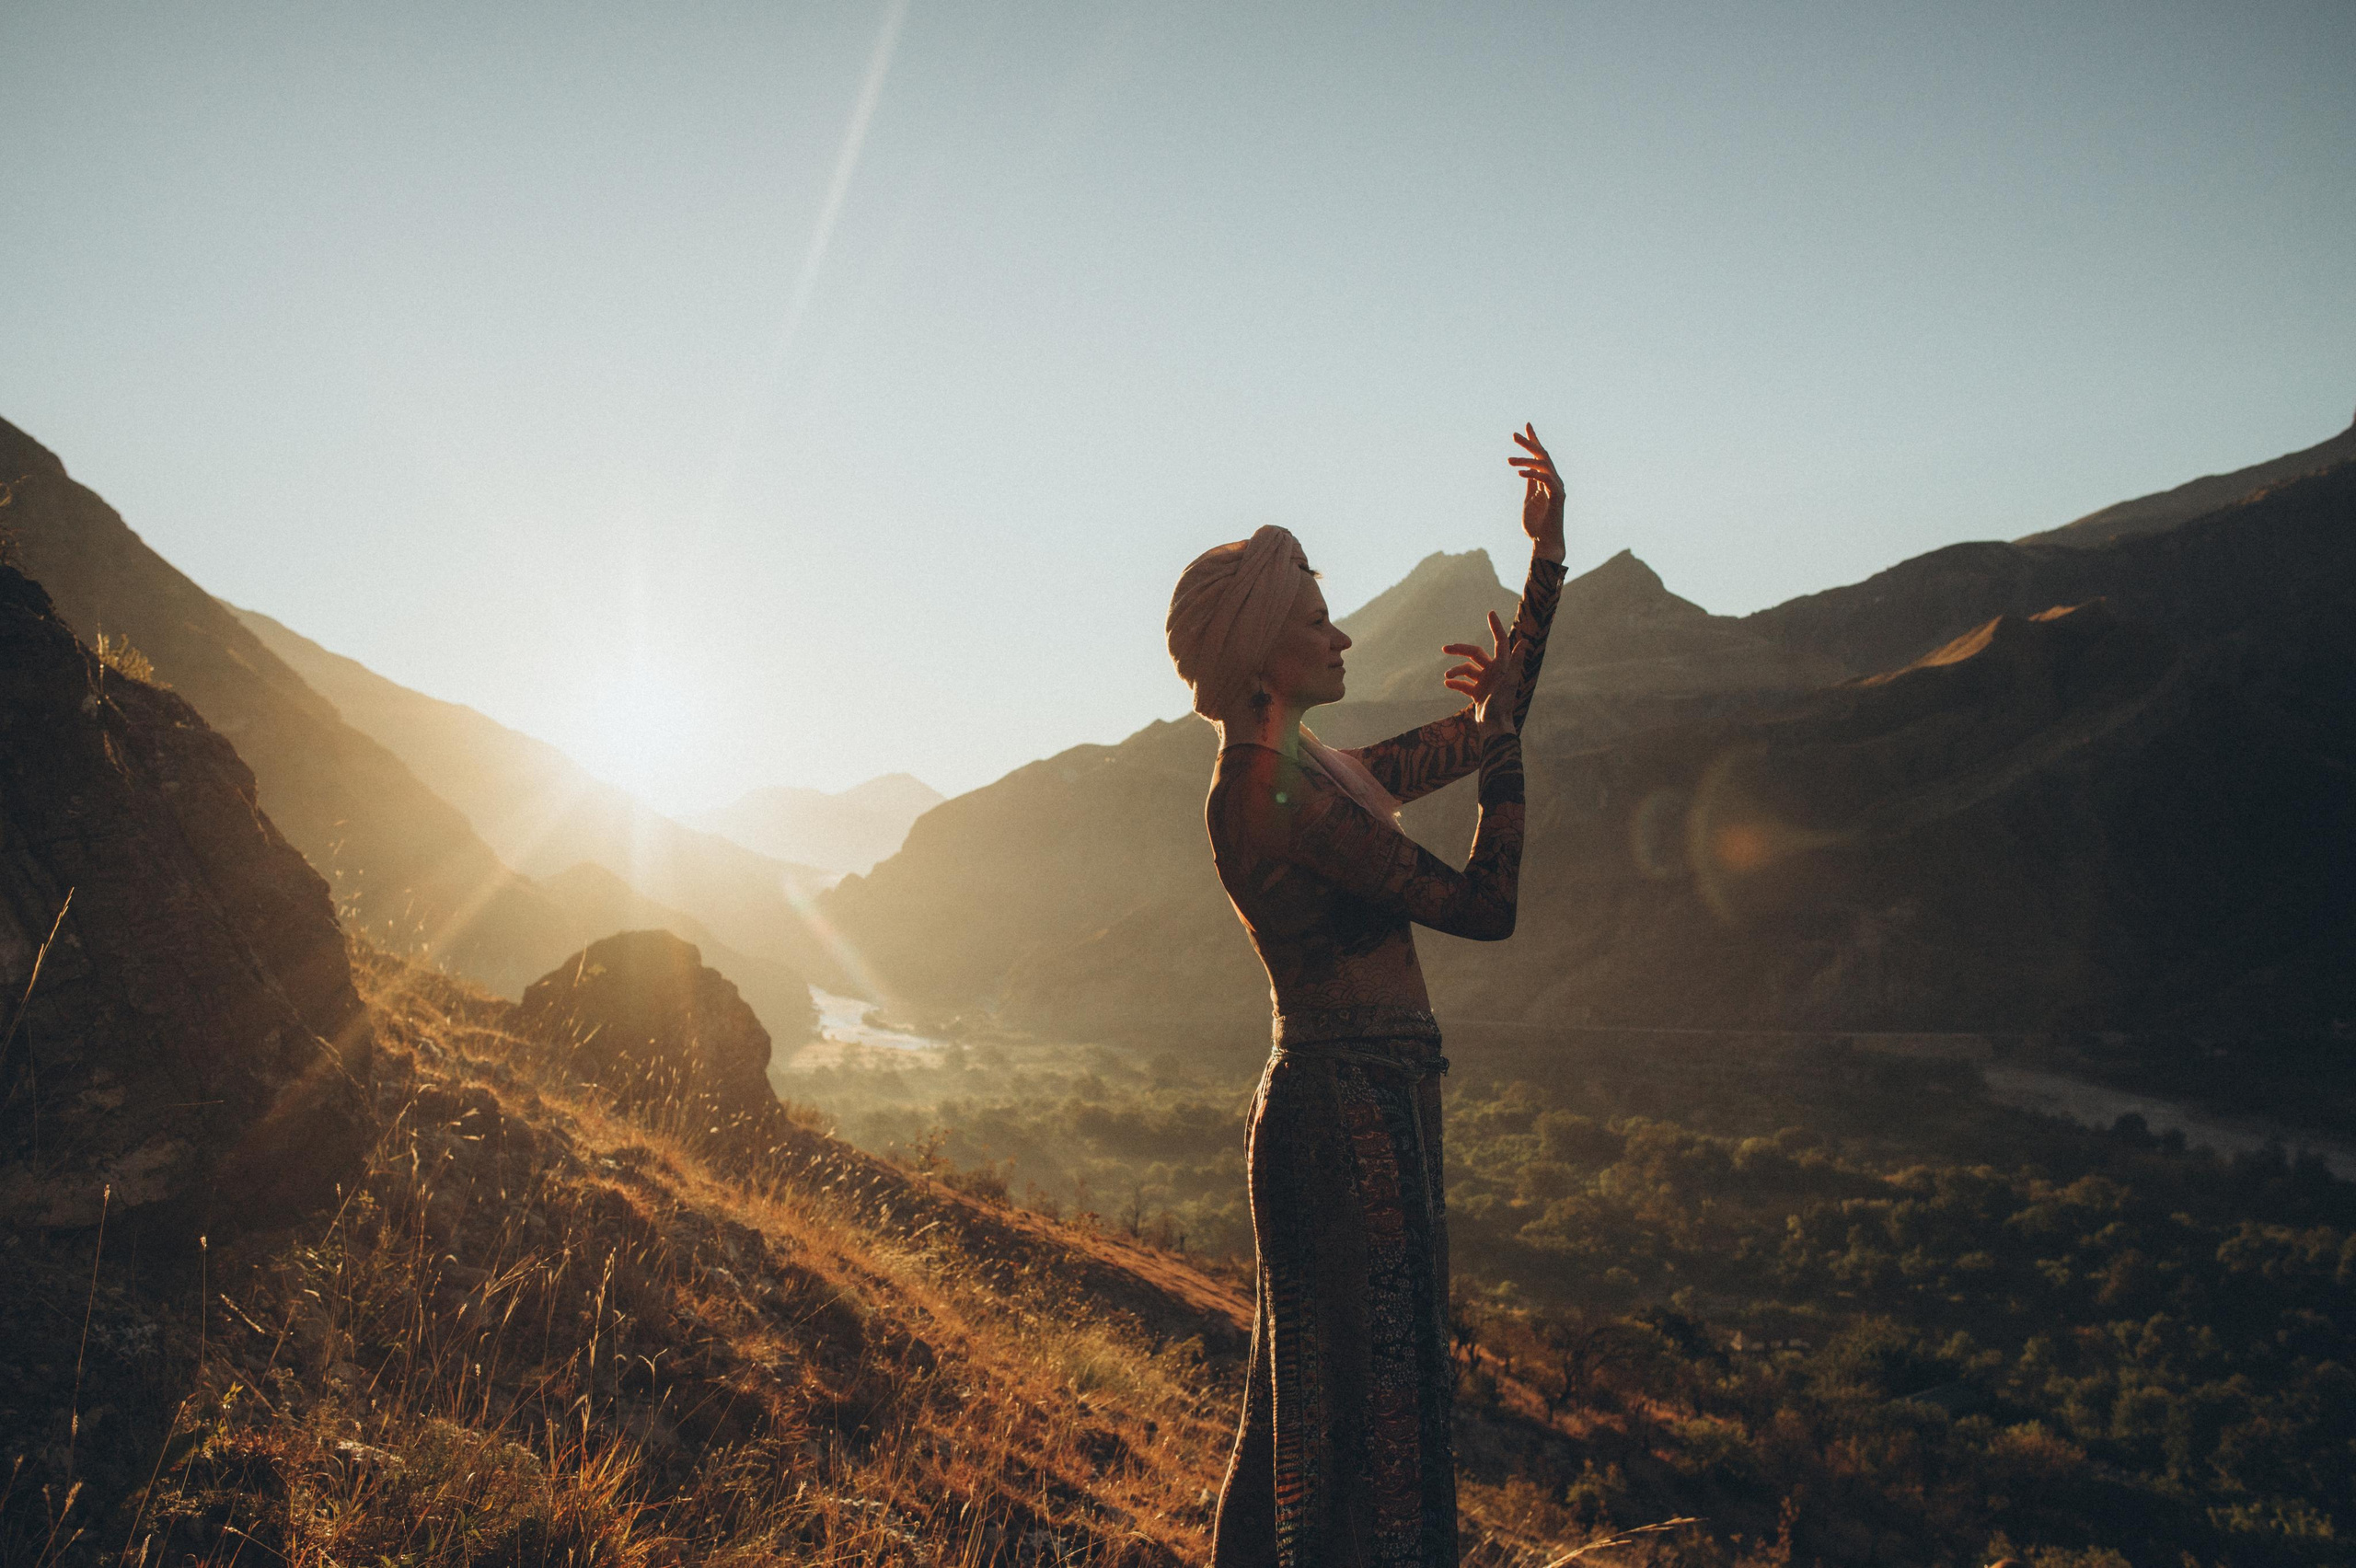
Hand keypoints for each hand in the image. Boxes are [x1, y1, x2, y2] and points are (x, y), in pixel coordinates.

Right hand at [1443, 610, 1525, 738]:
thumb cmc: (1503, 704)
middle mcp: (1494, 671)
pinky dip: (1456, 683)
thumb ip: (1515, 662)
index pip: (1499, 641)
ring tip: (1446, 677)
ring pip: (1467, 669)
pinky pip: (1465, 684)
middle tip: (1445, 649)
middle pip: (1475, 653)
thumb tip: (1526, 641)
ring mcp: (1485, 682)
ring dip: (1456, 671)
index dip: (1496, 627)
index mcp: (1502, 666)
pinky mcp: (1478, 693)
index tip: (1490, 613)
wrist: (1495, 727)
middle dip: (1460, 650)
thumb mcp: (1509, 682)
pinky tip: (1447, 684)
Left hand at [1509, 424, 1565, 561]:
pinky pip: (1546, 479)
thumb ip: (1530, 485)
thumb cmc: (1537, 526)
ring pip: (1544, 465)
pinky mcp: (1558, 496)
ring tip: (1509, 460)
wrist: (1545, 544)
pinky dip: (1533, 473)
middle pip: (1543, 456)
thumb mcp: (1529, 500)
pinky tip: (1519, 472)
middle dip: (1530, 443)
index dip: (1534, 441)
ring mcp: (1558, 488)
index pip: (1541, 456)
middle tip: (1514, 434)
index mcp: (1547, 481)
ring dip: (1525, 460)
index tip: (1526, 426)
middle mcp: (1555, 481)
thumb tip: (1525, 470)